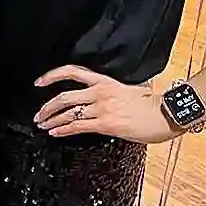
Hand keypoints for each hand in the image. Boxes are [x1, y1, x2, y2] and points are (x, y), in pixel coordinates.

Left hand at [33, 65, 177, 144]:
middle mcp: (100, 92)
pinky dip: (63, 130)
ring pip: (69, 112)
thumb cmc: (153, 105)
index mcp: (105, 81)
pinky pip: (78, 126)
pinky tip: (55, 133)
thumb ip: (113, 93)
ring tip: (43, 125)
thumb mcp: (130, 91)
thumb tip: (105, 100)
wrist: (167, 113)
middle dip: (47, 107)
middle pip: (65, 96)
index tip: (39, 82)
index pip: (73, 72)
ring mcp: (102, 108)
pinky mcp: (107, 123)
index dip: (53, 76)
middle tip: (38, 114)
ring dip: (52, 120)